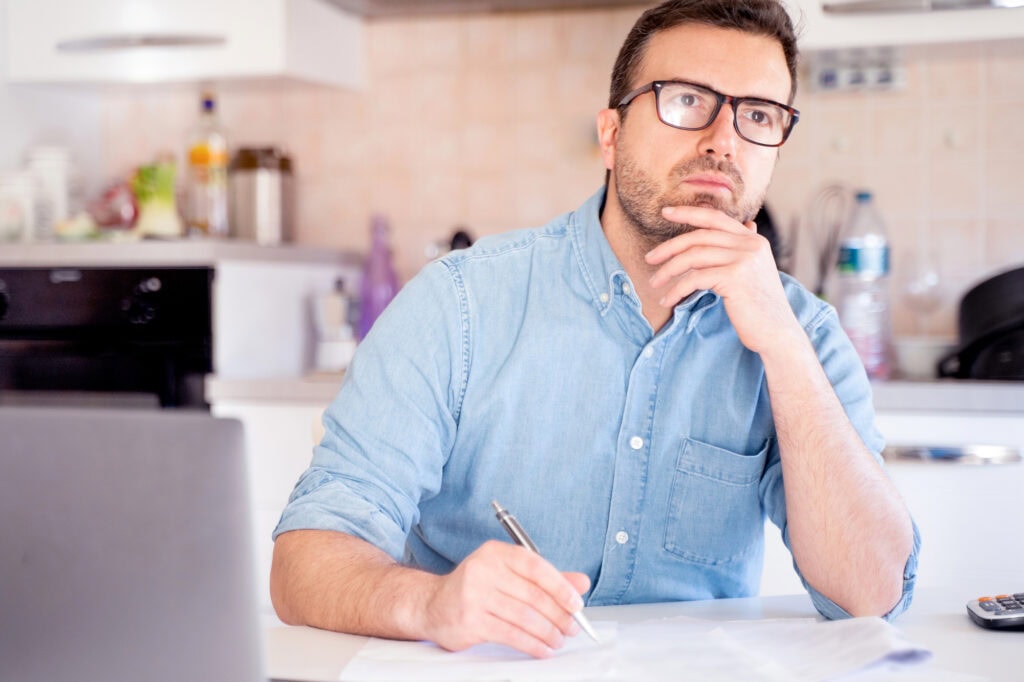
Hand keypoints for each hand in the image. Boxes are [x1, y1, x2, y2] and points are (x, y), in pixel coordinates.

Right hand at [417, 540, 589, 657]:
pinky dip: (532, 644)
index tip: (576, 604)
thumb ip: (545, 579)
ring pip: (524, 617)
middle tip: (571, 627)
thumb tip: (580, 583)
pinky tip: (542, 649)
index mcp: (495, 553)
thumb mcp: (509, 575)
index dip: (561, 586)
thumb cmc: (476, 588)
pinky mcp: (470, 621)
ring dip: (548, 633)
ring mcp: (474, 595)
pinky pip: (511, 635)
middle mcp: (483, 570)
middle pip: (533, 595)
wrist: (432, 605)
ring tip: (558, 640)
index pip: (536, 566)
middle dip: (558, 615)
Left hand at [644, 205, 800, 354]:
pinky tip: (668, 300)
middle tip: (649, 259)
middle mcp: (750, 245)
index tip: (666, 212)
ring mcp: (744, 260)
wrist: (778, 333)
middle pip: (699, 237)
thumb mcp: (754, 271)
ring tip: (654, 283)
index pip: (715, 218)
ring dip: (668, 270)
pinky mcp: (735, 278)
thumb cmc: (760, 306)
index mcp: (753, 240)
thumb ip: (744, 249)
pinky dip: (676, 289)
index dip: (689, 212)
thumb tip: (747, 223)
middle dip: (669, 247)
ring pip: (693, 256)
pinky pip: (694, 278)